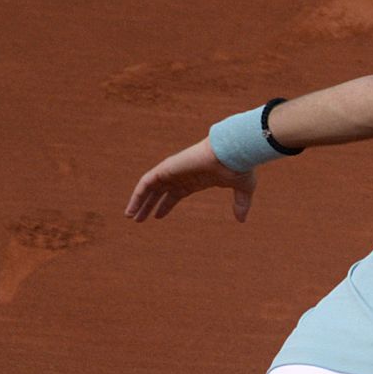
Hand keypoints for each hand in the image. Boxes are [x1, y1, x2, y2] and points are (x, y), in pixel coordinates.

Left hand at [125, 138, 257, 222]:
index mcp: (194, 180)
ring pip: (149, 188)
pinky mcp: (166, 168)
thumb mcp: (242, 189)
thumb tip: (242, 221)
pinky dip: (137, 194)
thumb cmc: (238, 167)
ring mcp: (172, 171)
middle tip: (138, 219)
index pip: (174, 194)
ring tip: (130, 216)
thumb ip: (241, 204)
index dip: (165, 205)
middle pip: (158, 193)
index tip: (156, 216)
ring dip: (139, 202)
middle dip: (148, 206)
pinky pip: (146, 182)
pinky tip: (132, 206)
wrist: (232, 153)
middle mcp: (181, 176)